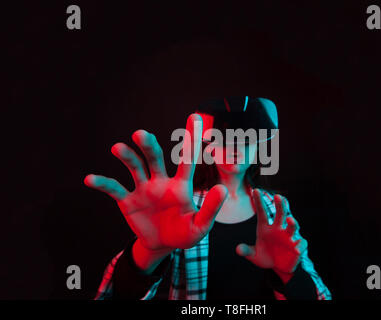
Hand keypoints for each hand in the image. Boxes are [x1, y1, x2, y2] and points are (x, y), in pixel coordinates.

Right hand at [84, 114, 227, 252]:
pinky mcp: (127, 201)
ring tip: (117, 148)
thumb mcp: (200, 226)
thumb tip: (221, 188)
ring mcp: (142, 189)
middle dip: (148, 145)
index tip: (195, 116)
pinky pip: (114, 189)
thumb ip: (210, 208)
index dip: (191, 138)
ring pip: (134, 167)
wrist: (162, 246)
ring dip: (126, 156)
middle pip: (154, 158)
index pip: (186, 159)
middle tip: (141, 135)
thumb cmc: (184, 234)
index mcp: (179, 186)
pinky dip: (102, 183)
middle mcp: (160, 182)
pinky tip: (90, 179)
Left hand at [236, 189, 305, 274]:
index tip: (256, 190)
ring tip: (290, 220)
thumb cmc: (266, 257)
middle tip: (277, 196)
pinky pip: (301, 243)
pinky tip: (296, 249)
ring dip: (292, 223)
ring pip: (292, 226)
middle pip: (280, 214)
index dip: (259, 202)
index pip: (262, 212)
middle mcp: (278, 229)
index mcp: (265, 228)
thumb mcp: (255, 256)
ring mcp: (289, 237)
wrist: (279, 268)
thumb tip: (238, 249)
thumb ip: (247, 251)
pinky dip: (300, 245)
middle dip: (280, 205)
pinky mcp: (298, 246)